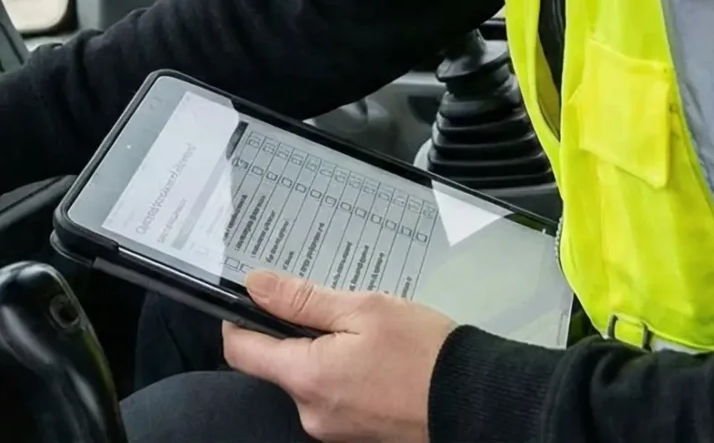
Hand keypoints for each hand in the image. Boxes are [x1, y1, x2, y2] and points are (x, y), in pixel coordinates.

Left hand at [220, 271, 455, 442]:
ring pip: (306, 379)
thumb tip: (256, 285)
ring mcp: (331, 428)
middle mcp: (310, 411)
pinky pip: (331, 396)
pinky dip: (342, 374)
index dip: (240, 319)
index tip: (255, 298)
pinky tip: (374, 359)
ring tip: (364, 336)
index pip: (240, 351)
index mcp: (306, 377)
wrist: (473, 399)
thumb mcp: (363, 308)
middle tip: (335, 311)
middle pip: (275, 365)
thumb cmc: (423, 352)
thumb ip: (302, 299)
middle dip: (295, 334)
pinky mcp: (352, 434)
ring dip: (322, 353)